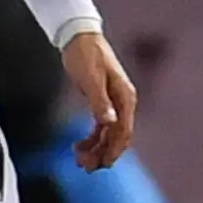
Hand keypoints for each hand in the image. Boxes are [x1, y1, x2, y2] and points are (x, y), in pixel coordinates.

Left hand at [60, 30, 137, 168]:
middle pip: (117, 136)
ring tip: (80, 161)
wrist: (77, 35)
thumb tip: (109, 123)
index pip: (123, 130)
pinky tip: (79, 145)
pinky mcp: (100, 101)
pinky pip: (100, 127)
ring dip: (96, 148)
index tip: (102, 163)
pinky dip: (91, 138)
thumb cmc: (86, 54)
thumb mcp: (91, 79)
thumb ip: (99, 102)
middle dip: (103, 153)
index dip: (114, 149)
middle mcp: (122, 102)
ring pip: (108, 134)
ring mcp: (112, 102)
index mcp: (124, 97)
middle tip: (86, 167)